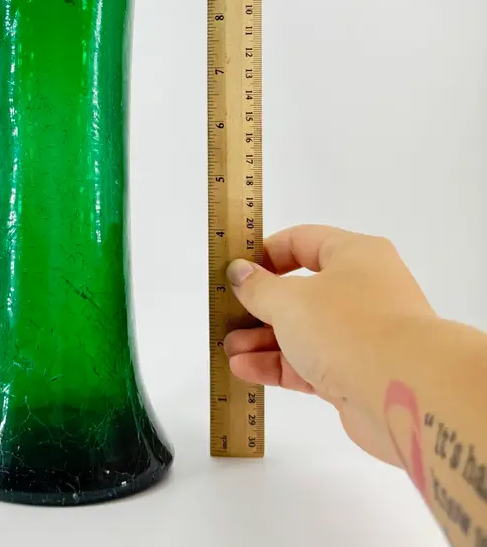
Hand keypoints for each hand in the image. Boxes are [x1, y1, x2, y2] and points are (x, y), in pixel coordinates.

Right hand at [224, 225, 434, 465]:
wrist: (408, 395)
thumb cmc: (350, 327)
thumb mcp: (289, 299)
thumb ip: (257, 287)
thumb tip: (239, 272)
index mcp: (355, 255)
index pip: (302, 241)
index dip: (266, 253)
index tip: (237, 269)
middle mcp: (362, 290)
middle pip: (301, 290)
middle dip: (260, 304)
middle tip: (228, 312)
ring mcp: (362, 333)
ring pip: (303, 330)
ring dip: (263, 339)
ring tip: (230, 347)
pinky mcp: (357, 372)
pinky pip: (309, 362)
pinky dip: (277, 364)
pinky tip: (245, 369)